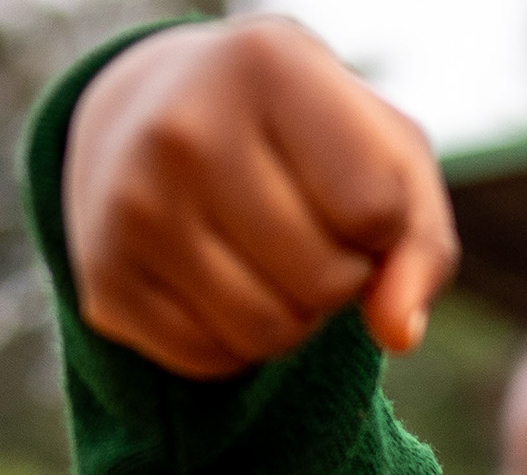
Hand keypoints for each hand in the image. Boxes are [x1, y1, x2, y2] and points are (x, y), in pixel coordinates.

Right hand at [62, 17, 458, 377]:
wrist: (157, 115)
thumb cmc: (305, 139)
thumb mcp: (384, 155)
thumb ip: (422, 243)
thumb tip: (398, 335)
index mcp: (265, 63)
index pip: (377, 211)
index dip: (382, 223)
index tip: (345, 185)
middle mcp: (184, 126)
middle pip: (326, 281)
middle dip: (339, 276)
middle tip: (304, 229)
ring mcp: (132, 204)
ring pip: (271, 332)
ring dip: (294, 318)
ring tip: (268, 258)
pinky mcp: (104, 277)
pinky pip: (214, 358)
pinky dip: (237, 341)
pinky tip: (218, 280)